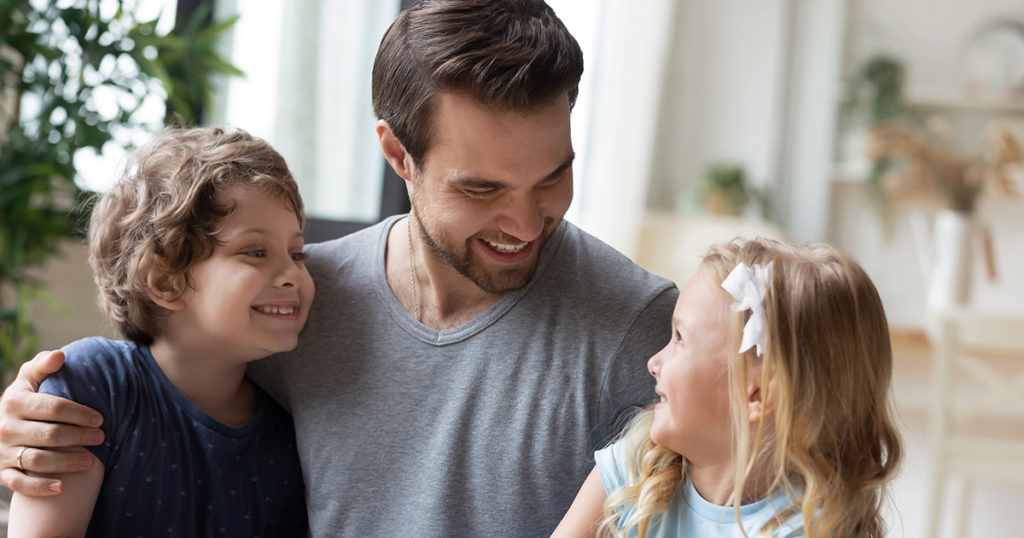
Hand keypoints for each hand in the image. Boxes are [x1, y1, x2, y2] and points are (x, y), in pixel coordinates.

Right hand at [0, 350, 103, 495]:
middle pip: (50, 435)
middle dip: (79, 437)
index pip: (53, 408)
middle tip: (101, 438)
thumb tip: (61, 355)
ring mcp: (3, 452)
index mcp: (14, 402)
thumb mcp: (29, 378)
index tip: (101, 418)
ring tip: (92, 462)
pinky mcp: (1, 472)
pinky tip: (62, 488)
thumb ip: (43, 365)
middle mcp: (5, 428)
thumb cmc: (24, 399)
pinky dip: (40, 487)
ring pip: (38, 461)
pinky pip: (19, 484)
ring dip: (66, 463)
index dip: (80, 413)